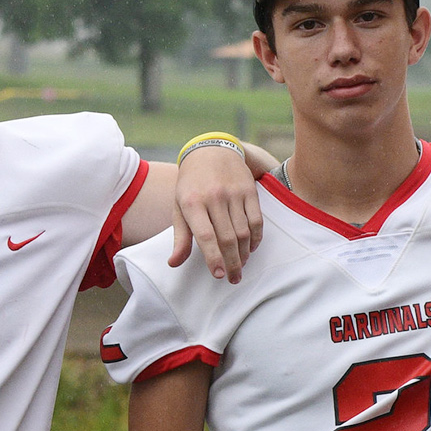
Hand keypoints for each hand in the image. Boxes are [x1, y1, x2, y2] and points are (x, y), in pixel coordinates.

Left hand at [168, 143, 264, 280]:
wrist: (211, 152)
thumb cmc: (191, 184)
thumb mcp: (179, 206)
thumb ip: (180, 236)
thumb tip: (174, 263)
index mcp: (192, 202)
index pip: (205, 236)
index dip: (213, 258)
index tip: (219, 274)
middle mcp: (213, 197)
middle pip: (227, 238)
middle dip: (232, 262)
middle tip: (233, 278)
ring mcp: (233, 194)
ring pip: (244, 232)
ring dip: (244, 253)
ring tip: (241, 265)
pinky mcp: (249, 191)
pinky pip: (256, 221)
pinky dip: (256, 238)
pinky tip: (251, 248)